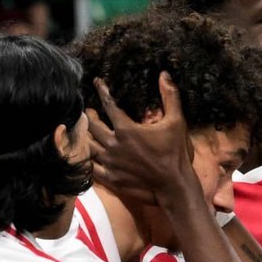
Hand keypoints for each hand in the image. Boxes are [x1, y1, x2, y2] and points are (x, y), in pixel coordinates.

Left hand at [91, 72, 195, 206]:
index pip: (109, 105)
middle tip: (90, 111)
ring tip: (85, 131)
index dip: (102, 91)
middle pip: (92, 125)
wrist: (174, 186)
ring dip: (85, 136)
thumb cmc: (175, 154)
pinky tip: (87, 155)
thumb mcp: (176, 122)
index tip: (97, 83)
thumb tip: (164, 75)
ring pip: (88, 146)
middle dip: (89, 115)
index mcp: (127, 129)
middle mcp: (114, 145)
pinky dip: (88, 159)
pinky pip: (92, 168)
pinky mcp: (111, 179)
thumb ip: (170, 97)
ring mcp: (110, 163)